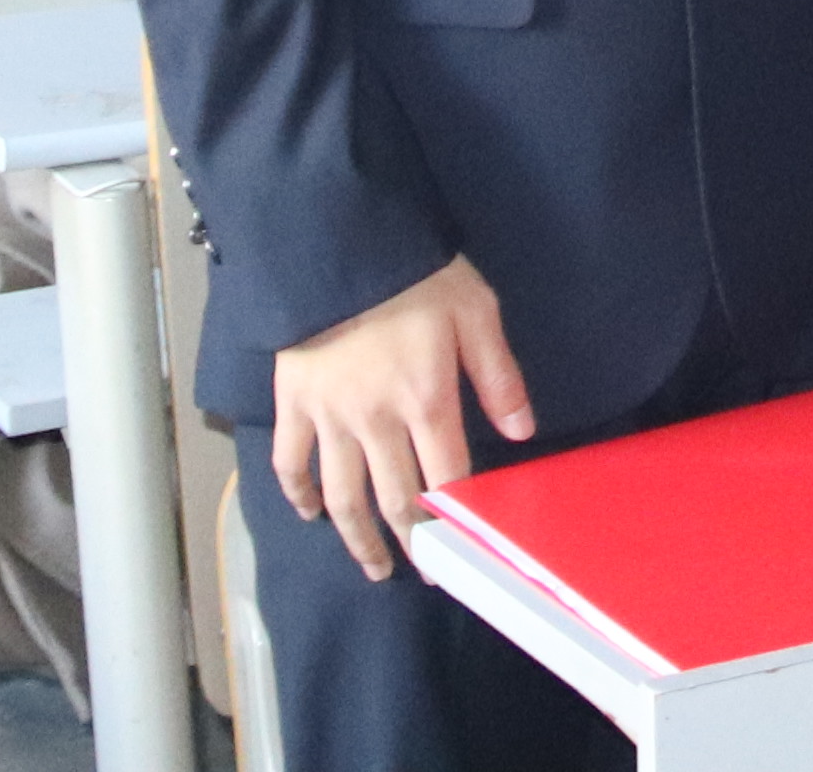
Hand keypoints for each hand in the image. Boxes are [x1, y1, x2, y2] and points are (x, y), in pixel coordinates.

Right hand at [268, 255, 533, 582]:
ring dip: (357, 538)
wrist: (337, 242)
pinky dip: (298, 494)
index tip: (464, 554)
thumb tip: (522, 433)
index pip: (447, 479)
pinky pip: (290, 462)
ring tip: (372, 566)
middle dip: (412, 542)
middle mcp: (376, 422)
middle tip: (422, 570)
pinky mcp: (292, 403)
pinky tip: (311, 513)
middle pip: (395, 499)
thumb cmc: (416, 274)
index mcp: (426, 400)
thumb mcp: (476, 311)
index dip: (456, 522)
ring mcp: (329, 417)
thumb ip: (498, 375)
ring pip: (342, 496)